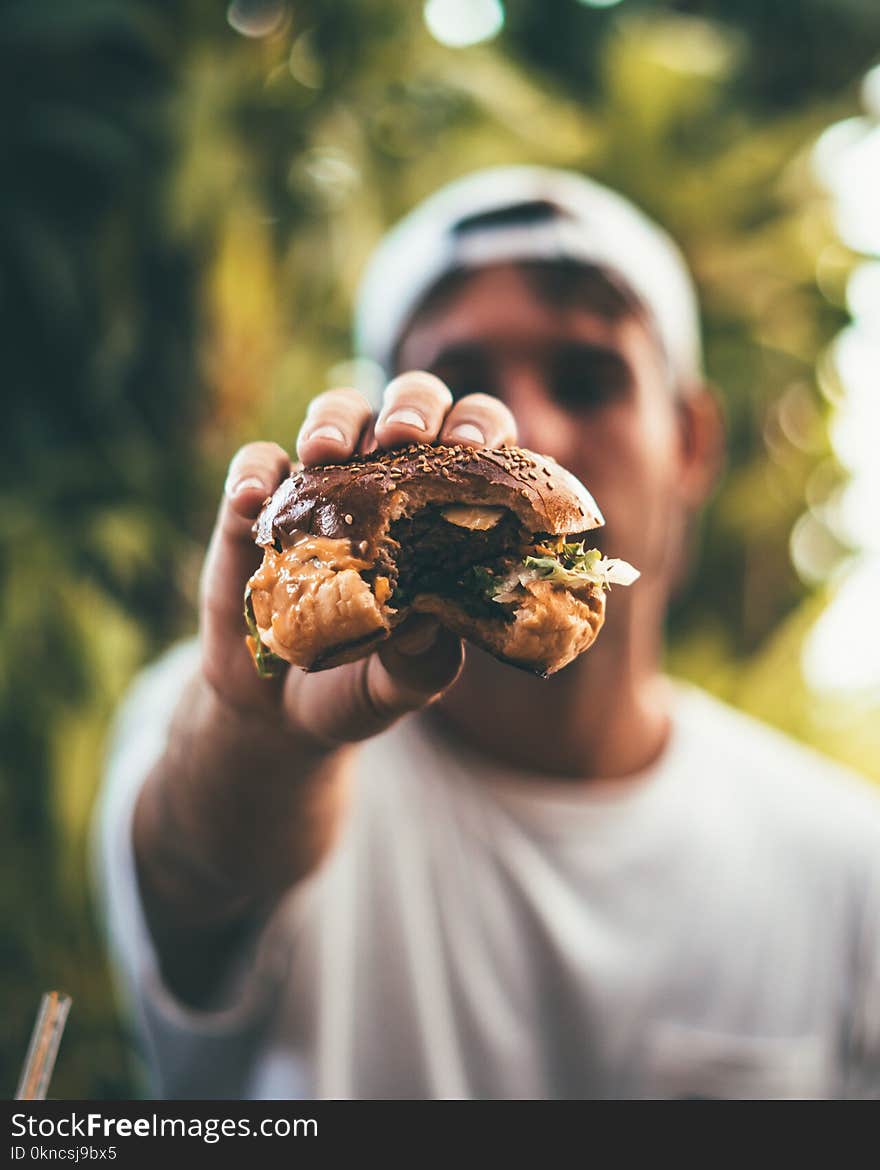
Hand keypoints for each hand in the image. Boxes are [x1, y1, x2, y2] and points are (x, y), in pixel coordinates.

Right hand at [199, 371, 517, 748]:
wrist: (280, 712)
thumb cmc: (364, 682)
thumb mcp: (405, 683)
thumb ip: (424, 660)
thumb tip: (427, 622)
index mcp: (446, 509)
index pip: (477, 445)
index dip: (479, 428)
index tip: (470, 445)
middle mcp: (389, 482)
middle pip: (410, 405)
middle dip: (410, 405)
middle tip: (403, 435)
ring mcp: (323, 486)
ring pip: (337, 414)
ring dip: (335, 419)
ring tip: (326, 451)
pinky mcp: (259, 506)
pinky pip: (256, 465)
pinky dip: (254, 473)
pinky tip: (253, 498)